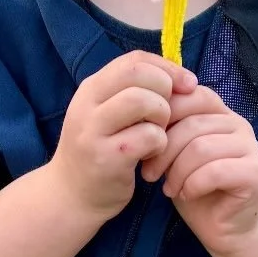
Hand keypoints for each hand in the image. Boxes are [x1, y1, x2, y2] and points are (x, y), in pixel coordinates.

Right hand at [49, 52, 196, 224]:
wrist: (70, 196)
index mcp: (91, 88)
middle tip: (168, 113)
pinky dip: (160, 143)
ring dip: (163, 115)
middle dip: (165, 88)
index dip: (167, 67)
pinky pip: (148, 137)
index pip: (133, 60)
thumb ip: (134, 92)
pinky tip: (153, 154)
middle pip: (138, 74)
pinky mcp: (106, 159)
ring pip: (143, 101)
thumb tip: (183, 78)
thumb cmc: (100, 150)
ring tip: (159, 132)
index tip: (187, 84)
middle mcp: (87, 105)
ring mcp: (94, 132)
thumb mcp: (107, 113)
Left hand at [141, 85, 257, 255]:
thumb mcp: (175, 154)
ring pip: (201, 147)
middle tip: (149, 173)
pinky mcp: (255, 173)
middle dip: (164, 150)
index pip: (192, 95)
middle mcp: (238, 124)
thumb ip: (169, 130)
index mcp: (220, 112)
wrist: (224, 230)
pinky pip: (215, 171)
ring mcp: (251, 147)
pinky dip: (193, 185)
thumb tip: (144, 114)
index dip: (164, 115)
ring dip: (177, 171)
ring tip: (169, 188)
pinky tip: (186, 194)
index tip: (144, 140)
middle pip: (192, 123)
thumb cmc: (194, 188)